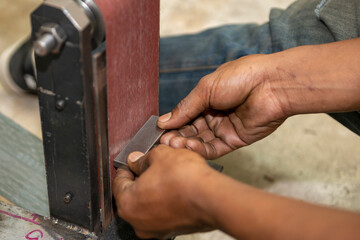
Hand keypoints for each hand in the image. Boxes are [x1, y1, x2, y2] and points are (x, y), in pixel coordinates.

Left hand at [112, 145, 217, 238]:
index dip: (126, 168)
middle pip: (133, 195)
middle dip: (141, 179)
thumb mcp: (160, 155)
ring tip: (166, 175)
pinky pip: (163, 213)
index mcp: (128, 204)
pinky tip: (176, 188)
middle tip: (151, 166)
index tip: (132, 162)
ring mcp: (156, 229)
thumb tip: (137, 160)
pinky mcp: (172, 231)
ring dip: (154, 190)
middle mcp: (138, 222)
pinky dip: (166, 201)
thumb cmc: (186, 179)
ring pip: (148, 205)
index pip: (118, 182)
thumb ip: (143, 158)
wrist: (212, 198)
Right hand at [158, 54, 286, 158]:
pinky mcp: (235, 140)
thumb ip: (185, 107)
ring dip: (186, 144)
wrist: (271, 84)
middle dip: (177, 136)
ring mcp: (225, 128)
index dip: (172, 123)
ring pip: (200, 141)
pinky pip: (214, 148)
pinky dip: (200, 150)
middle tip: (164, 142)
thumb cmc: (241, 77)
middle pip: (191, 130)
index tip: (158, 131)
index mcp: (208, 98)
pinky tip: (189, 148)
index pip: (185, 115)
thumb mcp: (206, 89)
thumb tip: (163, 121)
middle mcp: (215, 114)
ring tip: (174, 145)